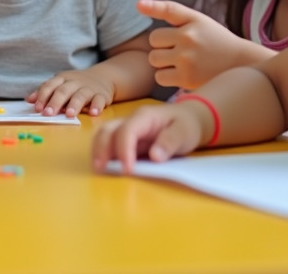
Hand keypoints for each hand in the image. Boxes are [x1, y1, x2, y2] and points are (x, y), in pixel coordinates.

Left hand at [27, 69, 113, 116]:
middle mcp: (74, 82)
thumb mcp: (60, 84)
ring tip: (69, 114)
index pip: (50, 85)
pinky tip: (93, 113)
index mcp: (62, 79)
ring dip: (74, 104)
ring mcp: (88, 88)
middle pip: (63, 91)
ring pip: (81, 95)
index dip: (43, 96)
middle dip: (55, 102)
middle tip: (48, 113)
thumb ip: (45, 92)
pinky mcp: (102, 95)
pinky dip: (96, 106)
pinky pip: (99, 100)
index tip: (38, 108)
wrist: (102, 77)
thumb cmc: (75, 85)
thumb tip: (29, 100)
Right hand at [91, 102, 207, 173]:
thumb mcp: (184, 133)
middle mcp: (131, 121)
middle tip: (101, 169)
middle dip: (101, 148)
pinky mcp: (126, 139)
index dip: (124, 150)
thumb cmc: (186, 125)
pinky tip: (106, 167)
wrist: (188, 119)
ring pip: (104, 135)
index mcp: (145, 117)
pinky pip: (110, 143)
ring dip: (99, 151)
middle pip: (108, 130)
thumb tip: (154, 156)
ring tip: (99, 169)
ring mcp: (127, 129)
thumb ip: (170, 142)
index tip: (127, 170)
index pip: (128, 131)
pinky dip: (104, 154)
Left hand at [141, 0, 246, 88]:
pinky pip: (159, 76)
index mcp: (193, 21)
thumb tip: (137, 4)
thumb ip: (172, 12)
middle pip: (153, 40)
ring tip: (181, 62)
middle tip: (179, 49)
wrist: (241, 66)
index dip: (152, 7)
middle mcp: (189, 38)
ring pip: (154, 59)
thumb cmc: (215, 41)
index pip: (169, 9)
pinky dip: (166, 76)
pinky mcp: (187, 78)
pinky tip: (182, 73)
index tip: (138, 5)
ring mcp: (187, 58)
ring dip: (162, 62)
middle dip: (162, 46)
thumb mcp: (199, 21)